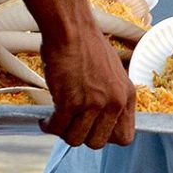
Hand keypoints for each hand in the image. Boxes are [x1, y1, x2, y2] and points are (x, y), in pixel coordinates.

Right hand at [40, 29, 135, 147]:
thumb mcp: (113, 74)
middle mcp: (114, 103)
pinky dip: (48, 127)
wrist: (71, 29)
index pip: (124, 137)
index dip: (106, 137)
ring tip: (56, 121)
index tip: (92, 129)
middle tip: (70, 124)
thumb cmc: (87, 46)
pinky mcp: (70, 102)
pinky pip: (57, 128)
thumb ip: (111, 97)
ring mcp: (93, 104)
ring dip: (63, 133)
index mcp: (127, 96)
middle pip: (98, 143)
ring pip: (76, 139)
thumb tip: (101, 121)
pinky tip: (44, 120)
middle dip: (82, 137)